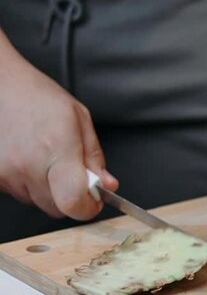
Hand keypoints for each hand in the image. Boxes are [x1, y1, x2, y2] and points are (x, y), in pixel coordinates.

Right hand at [0, 30, 117, 219]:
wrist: (0, 86)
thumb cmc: (38, 98)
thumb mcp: (80, 120)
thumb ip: (95, 157)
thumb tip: (107, 185)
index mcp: (56, 150)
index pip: (74, 203)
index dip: (88, 208)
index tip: (94, 201)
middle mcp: (28, 165)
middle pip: (58, 208)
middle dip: (70, 195)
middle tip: (70, 171)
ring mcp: (6, 173)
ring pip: (38, 202)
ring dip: (48, 188)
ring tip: (45, 157)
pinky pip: (19, 193)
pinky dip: (28, 183)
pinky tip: (28, 159)